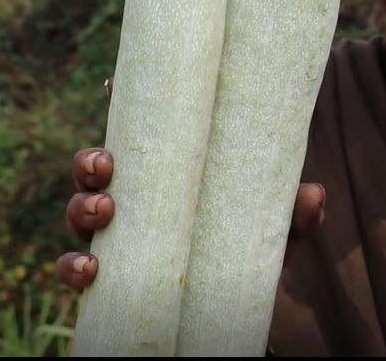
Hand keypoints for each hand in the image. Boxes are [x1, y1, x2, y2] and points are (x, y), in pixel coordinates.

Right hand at [56, 80, 326, 291]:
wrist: (246, 299)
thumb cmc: (256, 243)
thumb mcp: (279, 225)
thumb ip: (295, 212)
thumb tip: (313, 194)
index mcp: (170, 170)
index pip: (140, 132)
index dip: (122, 105)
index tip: (112, 86)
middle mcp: (138, 197)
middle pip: (96, 168)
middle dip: (90, 161)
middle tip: (106, 164)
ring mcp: (120, 235)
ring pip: (79, 211)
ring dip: (82, 206)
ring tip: (104, 210)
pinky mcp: (114, 275)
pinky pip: (75, 269)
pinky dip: (72, 267)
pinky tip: (89, 269)